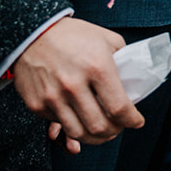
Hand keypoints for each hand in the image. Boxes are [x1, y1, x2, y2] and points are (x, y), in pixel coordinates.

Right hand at [13, 17, 142, 150]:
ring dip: (94, 137)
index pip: (119, 107)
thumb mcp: (107, 39)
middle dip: (114, 132)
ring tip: (102, 131)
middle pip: (99, 126)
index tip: (137, 122)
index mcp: (97, 67)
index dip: (132, 120)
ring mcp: (53, 97)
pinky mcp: (36, 105)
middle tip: (119, 128)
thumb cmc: (74, 35)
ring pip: (78, 133)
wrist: (33, 33)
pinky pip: (59, 124)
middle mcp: (74, 85)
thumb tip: (132, 83)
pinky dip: (72, 126)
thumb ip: (123, 61)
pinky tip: (80, 118)